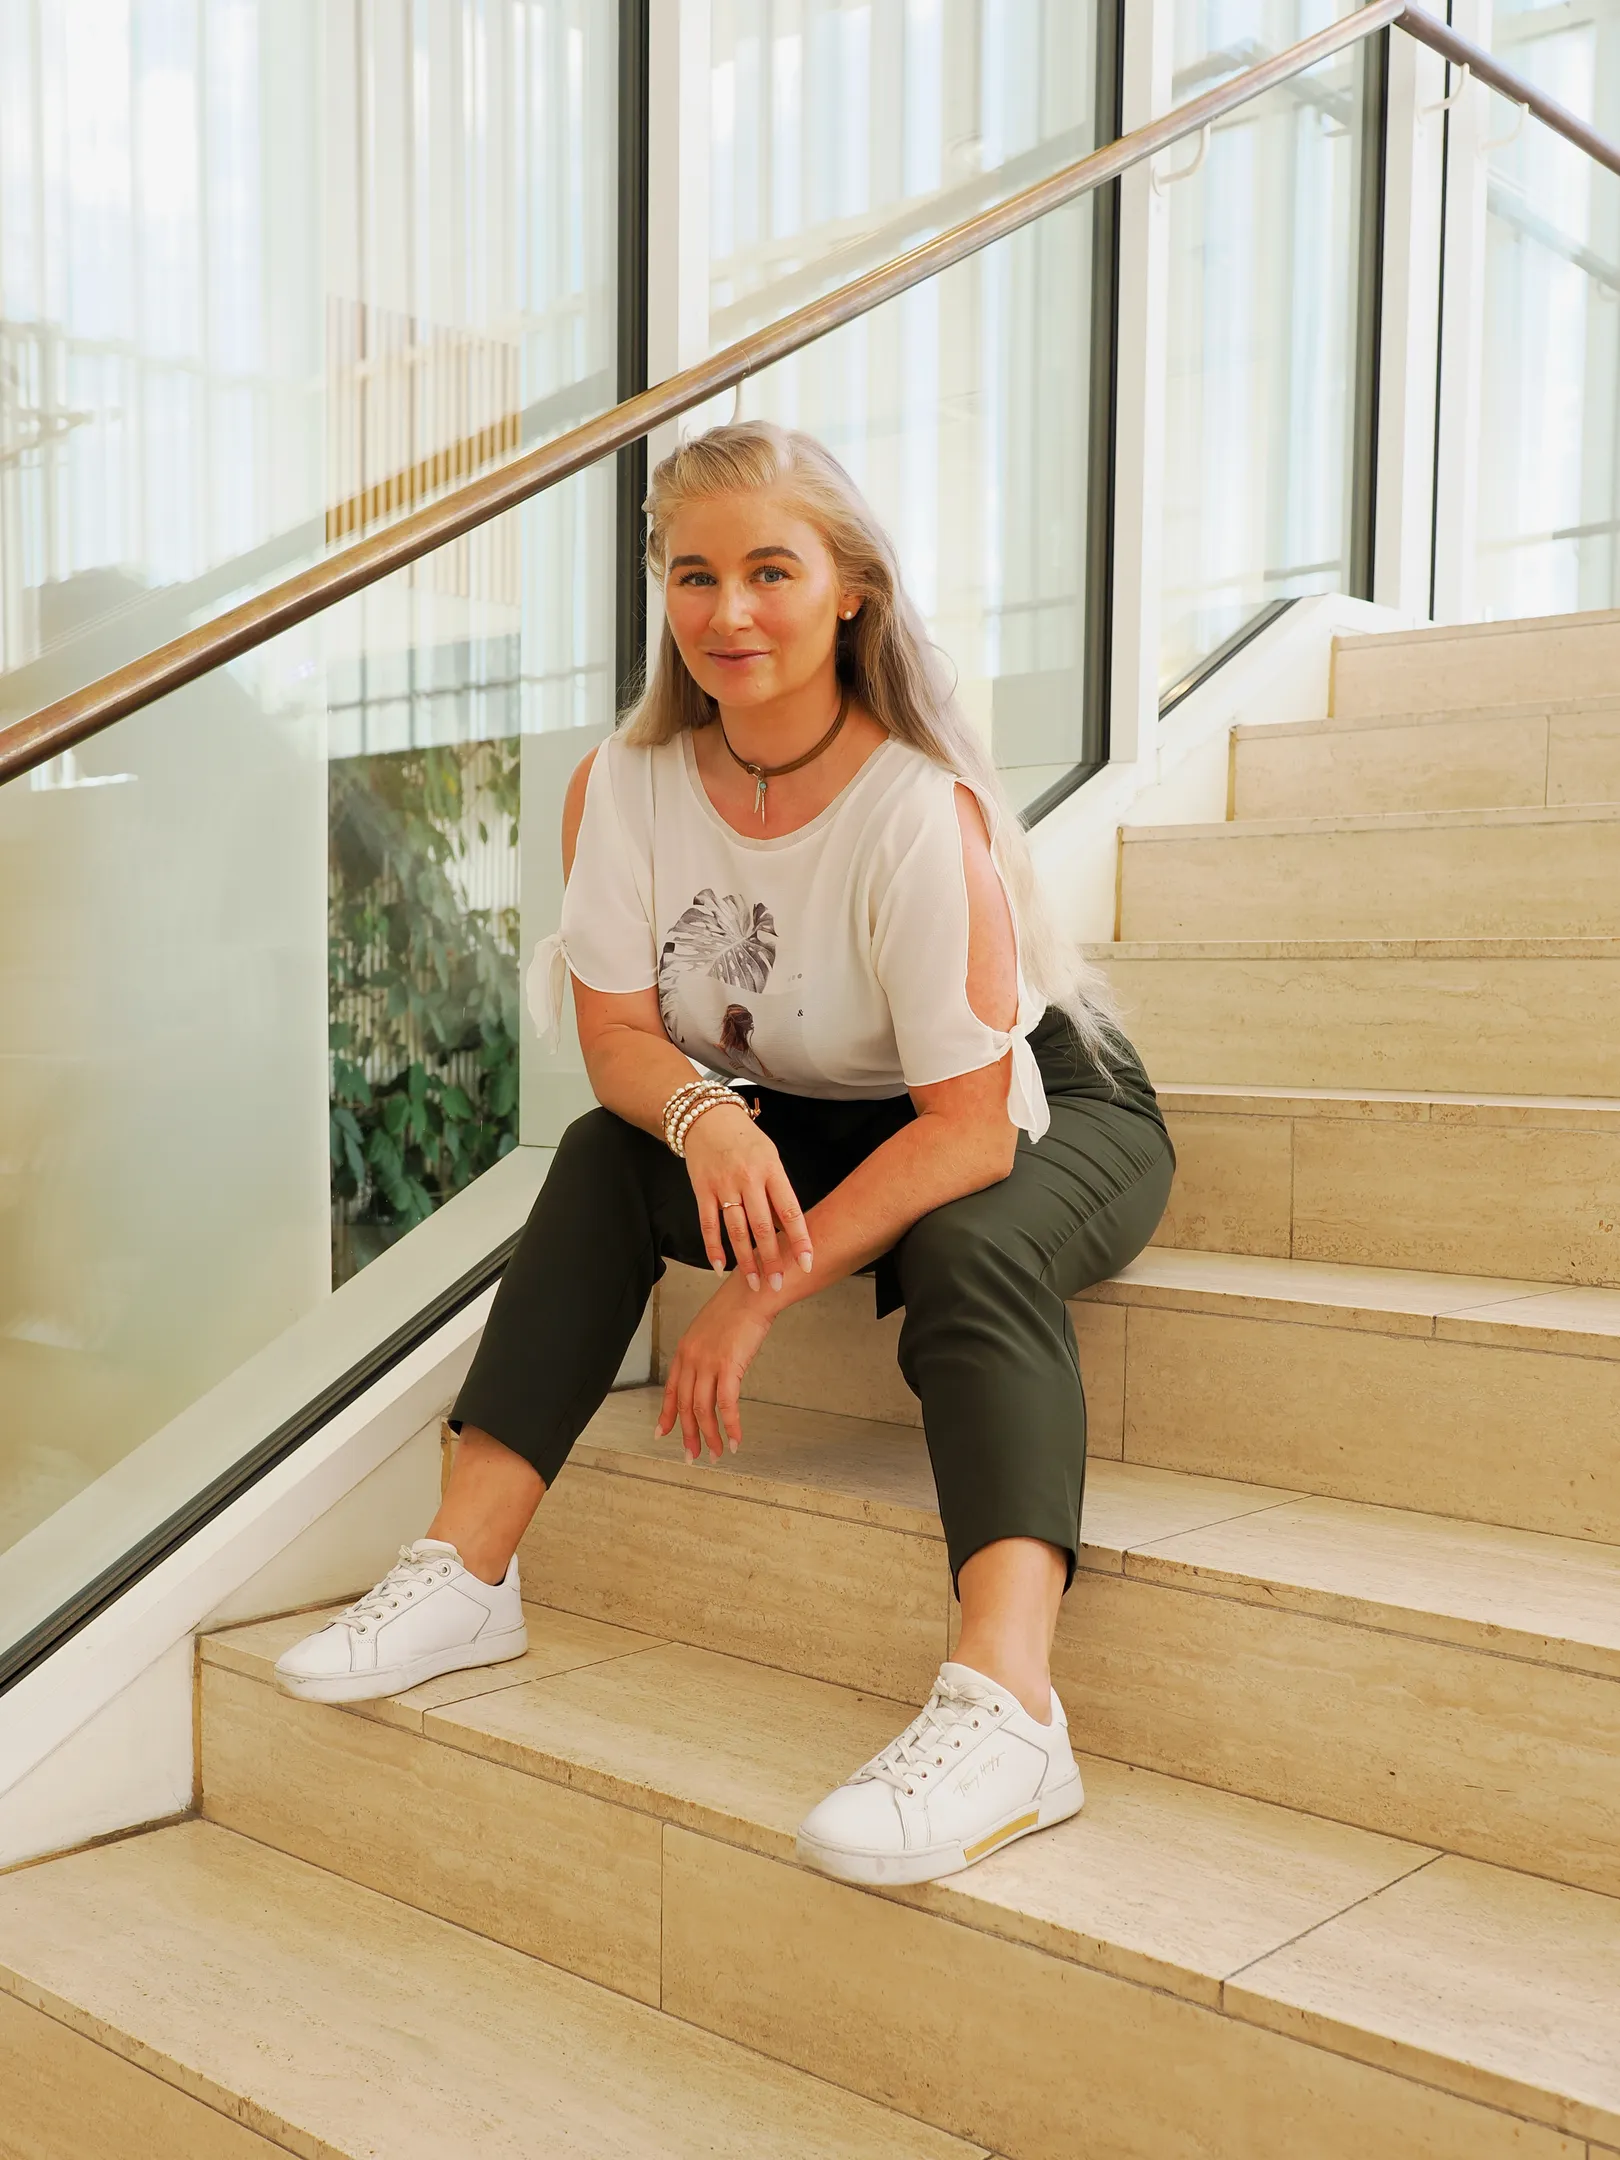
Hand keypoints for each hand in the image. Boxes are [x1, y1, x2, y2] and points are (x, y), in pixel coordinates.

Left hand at [655, 1274, 774, 1459]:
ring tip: (715, 1452)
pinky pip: (726, 1404)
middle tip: (692, 1454)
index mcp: (685, 1350)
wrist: (752, 1292)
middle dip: (688, 1434)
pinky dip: (730, 1425)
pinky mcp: (728, 1366)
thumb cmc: (737, 1308)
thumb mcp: (710, 1330)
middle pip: (685, 1405)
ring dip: (709, 1436)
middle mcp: (691, 1358)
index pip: (671, 1390)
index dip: (667, 1415)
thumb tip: (710, 1371)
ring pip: (702, 1409)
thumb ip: (705, 1352)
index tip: (662, 1433)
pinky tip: (734, 1439)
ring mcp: (708, 1363)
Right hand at [683, 1102, 813, 1291]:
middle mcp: (748, 1179)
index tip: (808, 1262)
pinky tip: (720, 1267)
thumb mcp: (770, 1158)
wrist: (707, 1118)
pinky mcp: (702, 1190)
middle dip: (771, 1259)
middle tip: (778, 1284)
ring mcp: (723, 1186)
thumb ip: (777, 1191)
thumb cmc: (746, 1141)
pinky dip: (713, 1248)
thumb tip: (786, 1229)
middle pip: (762, 1226)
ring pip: (736, 1230)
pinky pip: (708, 1224)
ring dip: (745, 1261)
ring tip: (755, 1283)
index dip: (800, 1239)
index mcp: (771, 1170)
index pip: (790, 1210)